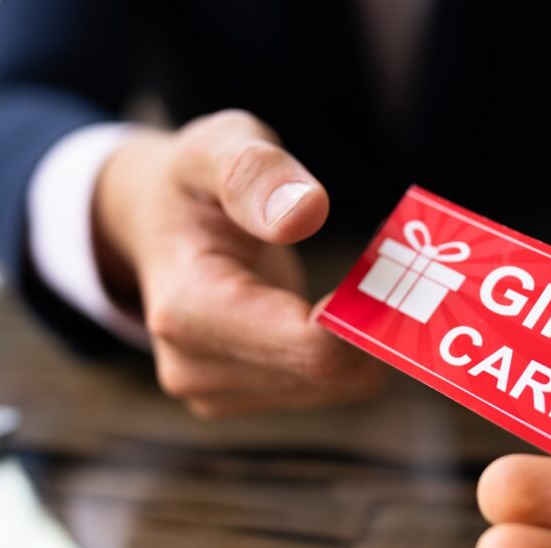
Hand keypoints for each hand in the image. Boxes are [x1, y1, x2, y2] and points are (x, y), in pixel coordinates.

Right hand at [92, 109, 386, 415]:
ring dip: (366, 338)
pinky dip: (349, 352)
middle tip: (395, 264)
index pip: (311, 349)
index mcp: (188, 308)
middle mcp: (194, 368)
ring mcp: (213, 394)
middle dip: (376, 322)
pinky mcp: (238, 399)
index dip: (370, 317)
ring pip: (339, 387)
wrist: (152, 224)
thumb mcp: (217, 145)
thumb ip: (256, 172)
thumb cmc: (192, 182)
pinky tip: (338, 309)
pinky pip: (327, 390)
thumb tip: (306, 213)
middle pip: (332, 373)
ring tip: (360, 280)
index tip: (398, 267)